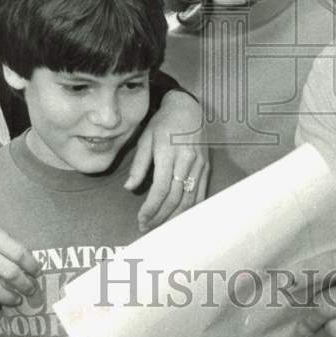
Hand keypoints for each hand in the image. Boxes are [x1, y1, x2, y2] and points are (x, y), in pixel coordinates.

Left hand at [125, 90, 208, 231]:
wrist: (187, 108)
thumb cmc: (163, 123)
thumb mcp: (146, 139)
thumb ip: (139, 165)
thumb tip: (129, 188)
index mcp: (168, 152)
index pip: (161, 188)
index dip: (151, 208)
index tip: (141, 220)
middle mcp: (187, 160)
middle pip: (175, 197)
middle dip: (161, 216)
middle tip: (147, 227)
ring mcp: (199, 164)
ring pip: (190, 199)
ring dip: (175, 217)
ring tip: (162, 227)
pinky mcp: (206, 167)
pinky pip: (201, 193)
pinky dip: (191, 209)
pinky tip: (180, 217)